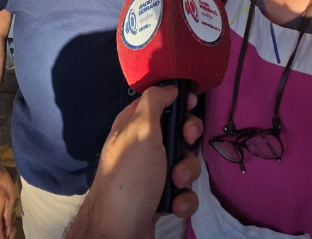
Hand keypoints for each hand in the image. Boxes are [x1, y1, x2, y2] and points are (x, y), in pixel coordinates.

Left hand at [70, 85, 203, 238]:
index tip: (192, 104)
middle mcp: (142, 147)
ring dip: (186, 174)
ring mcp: (152, 174)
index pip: (157, 102)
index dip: (176, 100)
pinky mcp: (160, 197)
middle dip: (187, 143)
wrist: (120, 231)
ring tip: (175, 184)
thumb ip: (153, 103)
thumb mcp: (140, 130)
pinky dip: (184, 198)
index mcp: (132, 126)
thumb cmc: (130, 177)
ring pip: (184, 163)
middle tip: (185, 144)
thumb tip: (167, 88)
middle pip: (177, 133)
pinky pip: (184, 190)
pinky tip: (175, 205)